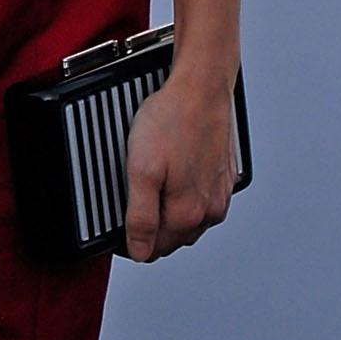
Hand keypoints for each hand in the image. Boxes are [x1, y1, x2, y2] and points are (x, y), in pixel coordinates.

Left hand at [120, 73, 238, 262]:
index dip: (128, 242)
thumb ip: (140, 217)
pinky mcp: (224, 178)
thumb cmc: (172, 121)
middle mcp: (210, 210)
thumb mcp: (142, 171)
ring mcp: (220, 194)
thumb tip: (139, 251)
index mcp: (188, 214)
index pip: (152, 250)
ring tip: (151, 186)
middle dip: (150, 229)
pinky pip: (201, 201)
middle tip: (131, 199)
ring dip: (168, 214)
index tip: (116, 225)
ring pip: (188, 222)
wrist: (201, 87)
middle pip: (171, 239)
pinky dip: (185, 197)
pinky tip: (174, 175)